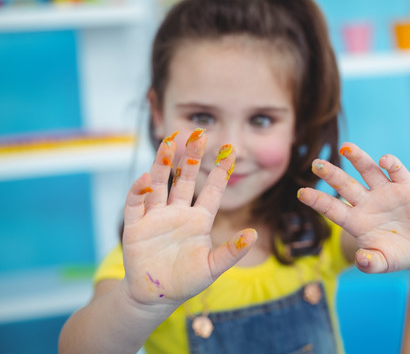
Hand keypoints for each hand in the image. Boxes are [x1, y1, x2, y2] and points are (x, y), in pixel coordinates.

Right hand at [121, 130, 256, 306]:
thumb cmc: (187, 282)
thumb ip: (231, 252)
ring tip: (169, 141)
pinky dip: (139, 191)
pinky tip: (146, 179)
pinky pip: (135, 205)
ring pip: (160, 184)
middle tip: (198, 134)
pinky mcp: (135, 227)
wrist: (156, 296)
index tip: (231, 151)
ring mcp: (156, 217)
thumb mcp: (212, 267)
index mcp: (199, 221)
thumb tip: (254, 234)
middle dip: (191, 157)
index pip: (212, 191)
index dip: (221, 172)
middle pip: (185, 179)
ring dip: (163, 164)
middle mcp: (178, 213)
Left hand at [297, 143, 409, 272]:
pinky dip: (391, 164)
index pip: (333, 209)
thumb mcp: (384, 263)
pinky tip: (384, 160)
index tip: (301, 194)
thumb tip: (361, 260)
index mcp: (356, 221)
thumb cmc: (397, 253)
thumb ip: (372, 263)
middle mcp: (366, 202)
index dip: (318, 201)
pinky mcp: (406, 186)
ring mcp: (385, 192)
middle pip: (345, 185)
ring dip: (358, 158)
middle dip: (331, 174)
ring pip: (368, 171)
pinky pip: (397, 172)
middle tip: (316, 163)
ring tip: (346, 147)